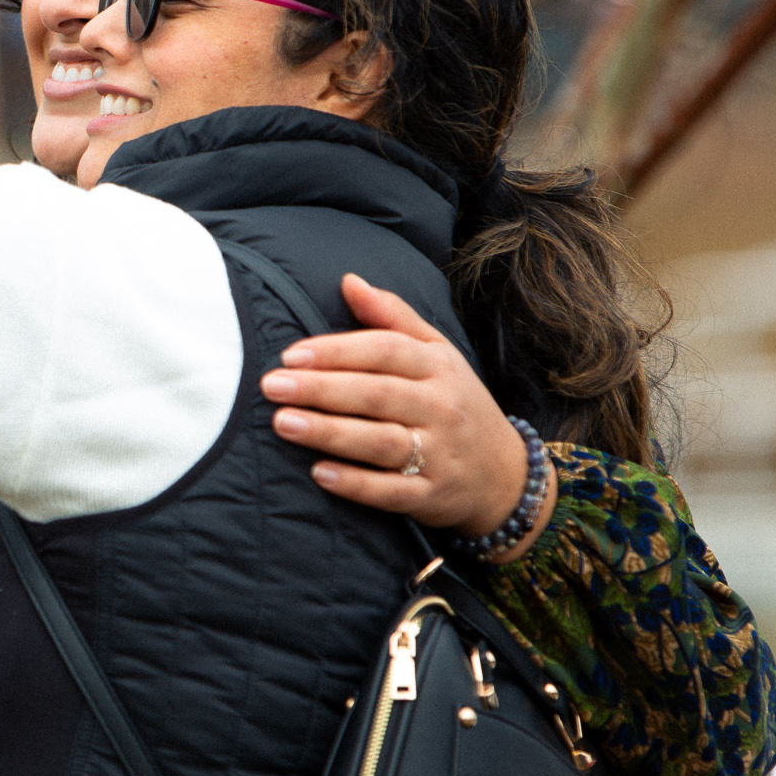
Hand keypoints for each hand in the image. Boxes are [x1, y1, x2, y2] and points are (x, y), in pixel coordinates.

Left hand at [259, 273, 555, 561]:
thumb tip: (348, 280)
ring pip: (381, 441)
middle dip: (321, 389)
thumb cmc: (453, 402)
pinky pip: (391, 491)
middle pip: (377, 394)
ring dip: (329, 433)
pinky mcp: (432, 495)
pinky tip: (319, 473)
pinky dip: (356, 483)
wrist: (503, 474)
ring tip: (283, 423)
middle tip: (272, 386)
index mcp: (438, 367)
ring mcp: (439, 454)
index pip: (385, 351)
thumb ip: (391, 317)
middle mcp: (442, 408)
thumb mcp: (436, 353)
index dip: (337, 351)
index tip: (290, 355)